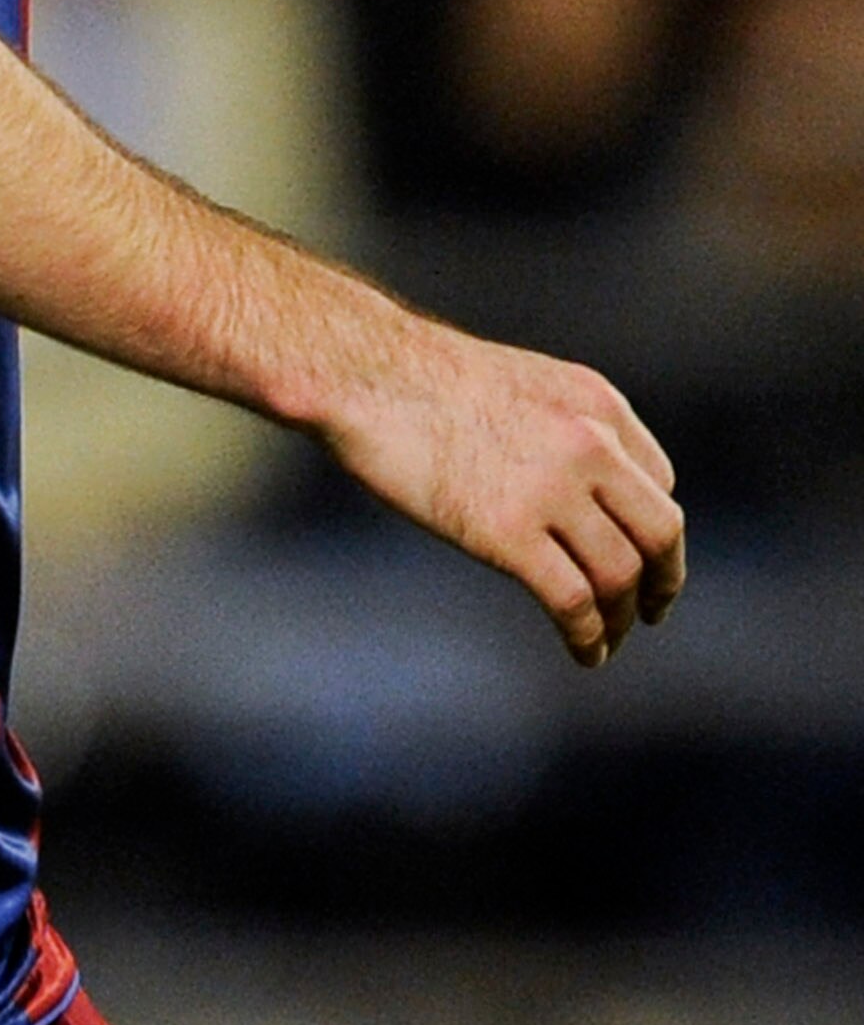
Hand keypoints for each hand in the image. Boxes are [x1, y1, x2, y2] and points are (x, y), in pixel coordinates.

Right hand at [323, 322, 685, 666]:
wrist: (363, 371)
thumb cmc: (417, 376)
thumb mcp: (515, 383)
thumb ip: (558, 427)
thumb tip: (572, 490)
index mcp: (594, 401)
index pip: (658, 480)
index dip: (648, 527)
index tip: (635, 554)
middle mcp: (590, 443)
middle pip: (660, 532)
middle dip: (662, 580)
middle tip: (651, 612)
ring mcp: (551, 488)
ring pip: (620, 575)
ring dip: (621, 619)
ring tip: (606, 640)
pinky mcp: (508, 532)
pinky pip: (573, 602)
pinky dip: (589, 638)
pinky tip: (584, 654)